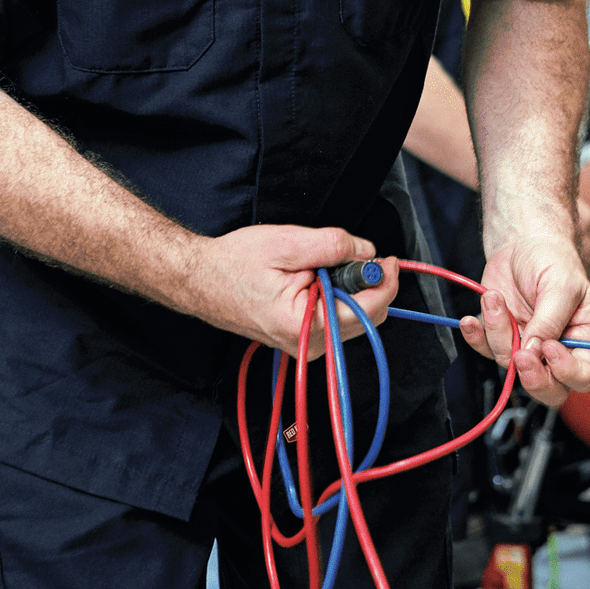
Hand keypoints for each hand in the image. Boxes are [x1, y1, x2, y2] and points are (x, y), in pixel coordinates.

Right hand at [189, 224, 397, 358]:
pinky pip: (337, 318)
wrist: (201, 279)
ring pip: (353, 318)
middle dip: (369, 283)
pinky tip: (320, 277)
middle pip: (366, 317)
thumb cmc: (235, 263)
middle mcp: (308, 345)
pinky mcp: (303, 338)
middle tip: (356, 253)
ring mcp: (306, 345)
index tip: (388, 258)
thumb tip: (367, 252)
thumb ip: (332, 246)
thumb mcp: (286, 244)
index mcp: (303, 325)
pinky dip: (339, 295)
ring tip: (327, 264)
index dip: (384, 281)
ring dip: (353, 289)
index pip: (366, 310)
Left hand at [459, 234, 589, 406]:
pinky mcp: (501, 336)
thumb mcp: (560, 284)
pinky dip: (476, 336)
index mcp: (585, 337)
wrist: (521, 243)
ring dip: (498, 333)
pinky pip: (485, 349)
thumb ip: (551, 319)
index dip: (569, 372)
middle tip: (520, 355)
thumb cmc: (551, 260)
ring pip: (511, 364)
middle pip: (550, 389)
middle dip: (532, 377)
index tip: (549, 348)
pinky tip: (472, 320)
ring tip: (495, 299)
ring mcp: (527, 345)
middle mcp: (557, 348)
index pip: (585, 373)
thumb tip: (535, 350)